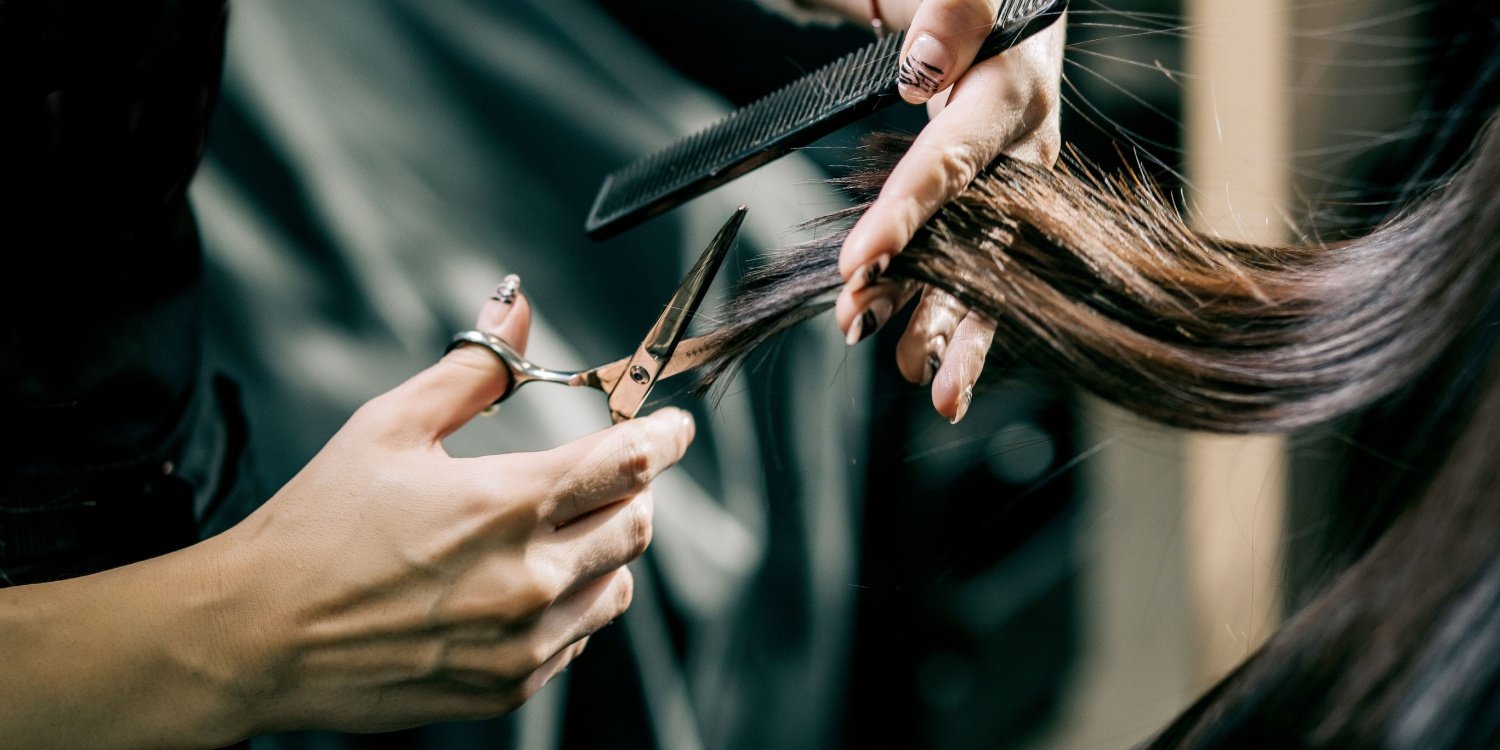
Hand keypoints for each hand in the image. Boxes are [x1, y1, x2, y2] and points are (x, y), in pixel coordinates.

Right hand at [211, 278, 695, 733]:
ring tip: (546, 533)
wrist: (256, 635)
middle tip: (600, 475)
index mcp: (504, 504)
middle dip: (632, 491)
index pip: (629, 462)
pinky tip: (516, 587)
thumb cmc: (317, 526)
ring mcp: (521, 642)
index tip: (674, 427)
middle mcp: (527, 579)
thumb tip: (516, 307)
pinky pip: (578, 640)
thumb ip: (472, 368)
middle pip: (637, 523)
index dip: (665, 437)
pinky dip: (569, 606)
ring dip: (603, 551)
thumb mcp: (389, 426)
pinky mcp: (508, 687)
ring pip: (617, 585)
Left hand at [828, 0, 1064, 422]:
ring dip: (938, 323)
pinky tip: (909, 348)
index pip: (952, 161)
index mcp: (1014, 96)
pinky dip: (934, 307)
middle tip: (908, 363)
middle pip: (980, 240)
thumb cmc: (984, 0)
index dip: (906, 215)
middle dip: (943, 308)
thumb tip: (926, 65)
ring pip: (976, 267)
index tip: (859, 264)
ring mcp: (1006, 186)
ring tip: (912, 374)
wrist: (1007, 10)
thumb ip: (956, 14)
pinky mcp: (988, 205)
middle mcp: (1020, 152)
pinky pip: (965, 262)